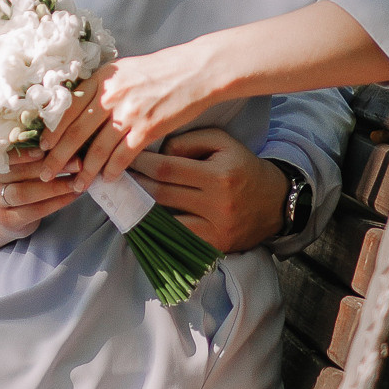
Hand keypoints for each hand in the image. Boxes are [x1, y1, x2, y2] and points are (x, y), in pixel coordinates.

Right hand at [0, 150, 82, 243]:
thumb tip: (63, 134)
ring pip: (26, 193)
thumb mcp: (21, 164)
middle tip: (77, 162)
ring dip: (55, 187)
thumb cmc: (20, 181)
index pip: (9, 152)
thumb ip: (35, 151)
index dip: (27, 150)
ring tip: (78, 182)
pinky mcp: (9, 220)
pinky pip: (35, 210)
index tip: (48, 146)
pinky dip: (57, 203)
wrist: (4, 215)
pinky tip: (73, 196)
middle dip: (50, 166)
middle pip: (20, 172)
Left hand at [39, 47, 204, 182]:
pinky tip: (106, 180)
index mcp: (101, 79)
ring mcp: (129, 113)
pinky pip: (122, 156)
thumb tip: (77, 109)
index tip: (41, 148)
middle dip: (58, 157)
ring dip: (84, 171)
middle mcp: (110, 96)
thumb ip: (100, 87)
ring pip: (97, 149)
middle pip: (76, 132)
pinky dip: (112, 170)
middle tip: (46, 173)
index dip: (52, 131)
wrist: (194, 71)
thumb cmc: (158, 70)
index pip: (67, 108)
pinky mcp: (147, 129)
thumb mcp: (121, 70)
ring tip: (76, 185)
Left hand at [130, 129, 289, 251]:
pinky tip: (141, 220)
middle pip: (161, 195)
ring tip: (121, 198)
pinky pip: (179, 238)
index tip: (120, 158)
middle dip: (133, 186)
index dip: (139, 164)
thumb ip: (187, 141)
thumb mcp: (221, 142)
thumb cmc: (241, 166)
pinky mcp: (216, 246)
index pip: (166, 169)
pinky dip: (158, 230)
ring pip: (165, 220)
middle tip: (112, 177)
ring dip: (140, 210)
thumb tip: (157, 153)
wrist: (276, 202)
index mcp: (219, 175)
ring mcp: (216, 229)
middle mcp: (218, 204)